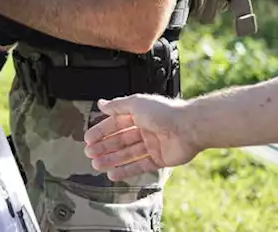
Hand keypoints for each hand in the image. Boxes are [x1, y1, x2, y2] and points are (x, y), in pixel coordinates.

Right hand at [84, 95, 200, 180]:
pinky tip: (113, 174)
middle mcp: (145, 129)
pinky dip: (126, 170)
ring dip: (111, 160)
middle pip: (120, 140)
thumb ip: (117, 106)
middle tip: (89, 153)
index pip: (115, 124)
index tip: (88, 139)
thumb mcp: (135, 104)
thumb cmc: (165, 112)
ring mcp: (152, 145)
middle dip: (104, 147)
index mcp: (139, 115)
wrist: (189, 128)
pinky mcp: (160, 159)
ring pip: (128, 154)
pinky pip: (140, 166)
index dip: (101, 131)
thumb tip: (101, 103)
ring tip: (96, 165)